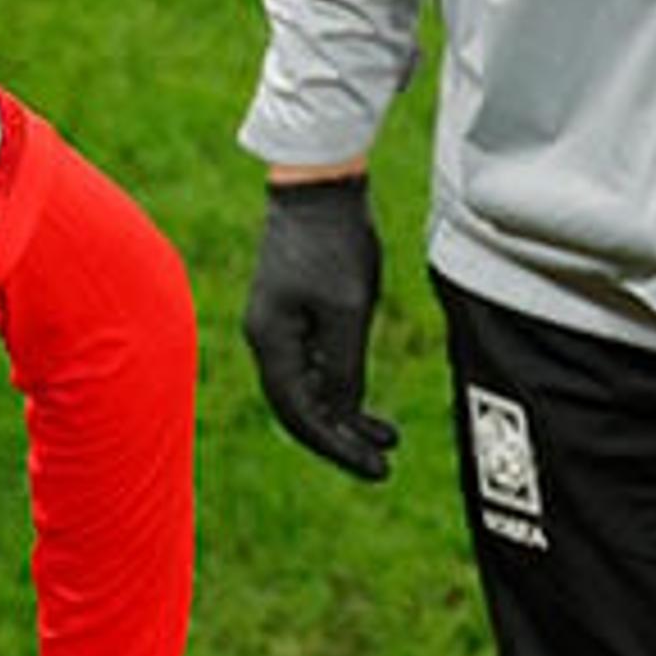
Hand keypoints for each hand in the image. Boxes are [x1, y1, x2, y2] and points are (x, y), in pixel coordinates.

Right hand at [244, 167, 396, 479]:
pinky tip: (367, 402)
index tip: (373, 467)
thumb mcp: (347, 309)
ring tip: (386, 437)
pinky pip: (314, 366)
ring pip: (309, 390)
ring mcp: (280, 327)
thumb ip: (343, 366)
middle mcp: (268, 341)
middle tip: (382, 465)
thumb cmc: (332, 243)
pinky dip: (341, 387)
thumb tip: (342, 414)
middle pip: (300, 409)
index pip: (299, 413)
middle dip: (341, 440)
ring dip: (345, 416)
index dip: (336, 446)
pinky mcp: (295, 314)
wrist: (318, 188)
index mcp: (272, 341)